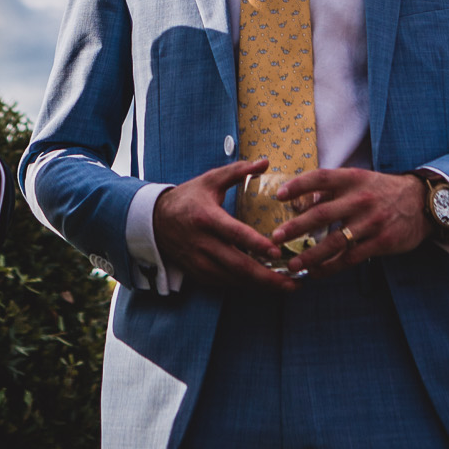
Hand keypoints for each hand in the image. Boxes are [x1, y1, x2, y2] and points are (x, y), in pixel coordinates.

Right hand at [154, 159, 295, 292]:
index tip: (278, 252)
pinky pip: (225, 284)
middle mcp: (202, 243)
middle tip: (293, 282)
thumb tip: (266, 161)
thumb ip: (238, 171)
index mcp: (207, 218)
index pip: (235, 234)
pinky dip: (246, 286)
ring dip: (261, 286)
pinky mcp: (198, 273)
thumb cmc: (188, 198)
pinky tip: (264, 285)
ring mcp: (200, 262)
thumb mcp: (210, 180)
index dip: (257, 244)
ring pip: (234, 280)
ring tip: (286, 286)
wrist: (155, 220)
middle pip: (238, 266)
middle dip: (268, 277)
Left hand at [269, 168, 432, 280]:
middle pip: (322, 214)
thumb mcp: (361, 180)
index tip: (279, 196)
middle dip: (296, 227)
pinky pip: (352, 258)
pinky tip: (317, 272)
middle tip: (275, 238)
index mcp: (354, 179)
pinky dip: (332, 267)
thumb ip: (334, 188)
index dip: (299, 186)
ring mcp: (372, 222)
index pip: (321, 178)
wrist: (422, 202)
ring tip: (293, 264)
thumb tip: (305, 200)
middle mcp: (361, 199)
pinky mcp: (381, 242)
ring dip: (311, 255)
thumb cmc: (383, 191)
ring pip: (335, 241)